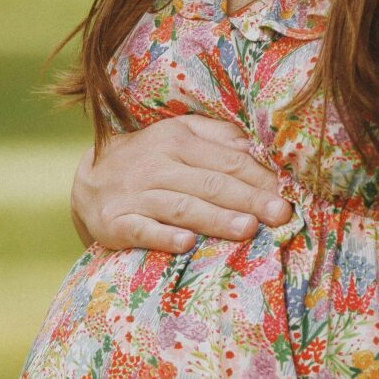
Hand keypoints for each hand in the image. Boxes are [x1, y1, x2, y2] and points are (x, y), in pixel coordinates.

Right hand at [72, 114, 294, 251]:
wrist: (88, 179)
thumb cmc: (149, 158)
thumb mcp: (179, 135)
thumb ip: (218, 138)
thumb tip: (259, 146)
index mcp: (178, 139)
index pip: (228, 160)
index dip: (260, 176)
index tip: (290, 193)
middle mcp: (158, 164)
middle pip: (210, 183)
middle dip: (249, 199)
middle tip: (281, 214)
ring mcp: (136, 194)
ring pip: (182, 206)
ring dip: (215, 218)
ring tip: (247, 230)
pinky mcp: (115, 222)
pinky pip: (141, 230)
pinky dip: (163, 236)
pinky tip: (186, 243)